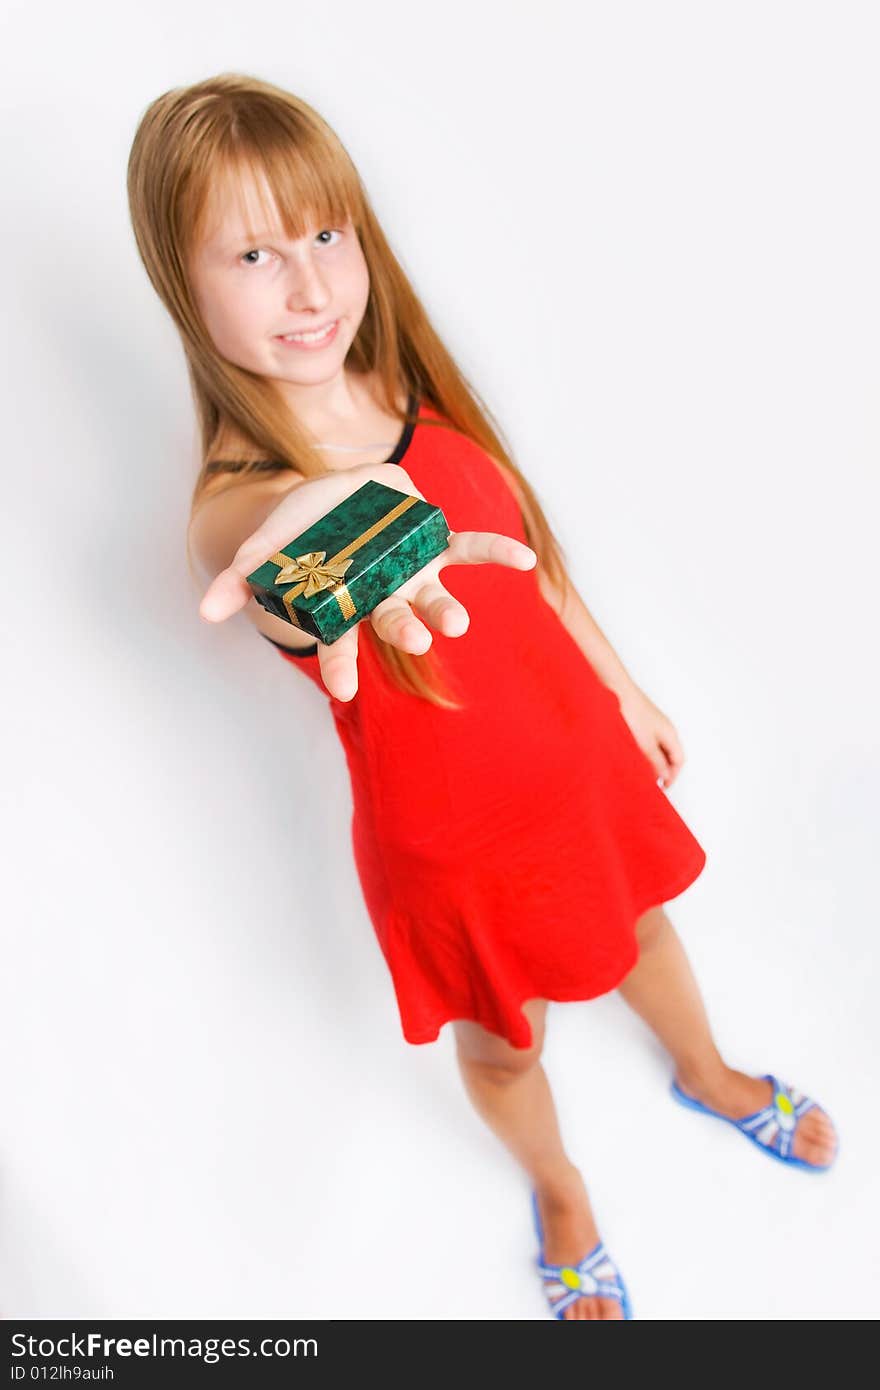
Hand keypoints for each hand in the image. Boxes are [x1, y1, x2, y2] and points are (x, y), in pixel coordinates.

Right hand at [199, 461, 537, 701]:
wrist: (342, 494)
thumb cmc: (304, 529)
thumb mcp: (267, 547)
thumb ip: (242, 578)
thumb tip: (207, 612)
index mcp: (346, 603)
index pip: (342, 642)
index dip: (342, 663)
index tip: (345, 688)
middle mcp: (385, 596)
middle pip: (395, 622)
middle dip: (404, 633)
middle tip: (416, 647)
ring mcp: (415, 572)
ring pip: (436, 596)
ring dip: (447, 610)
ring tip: (458, 625)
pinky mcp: (437, 542)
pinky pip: (472, 548)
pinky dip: (499, 553)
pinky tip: (526, 563)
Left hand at [614, 684, 686, 788]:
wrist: (618, 692)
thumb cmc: (632, 713)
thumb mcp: (645, 744)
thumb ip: (656, 761)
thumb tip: (665, 775)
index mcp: (671, 734)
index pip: (679, 760)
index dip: (673, 775)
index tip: (663, 787)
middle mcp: (665, 729)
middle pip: (671, 755)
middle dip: (664, 770)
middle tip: (654, 783)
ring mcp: (654, 725)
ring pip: (659, 749)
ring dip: (654, 762)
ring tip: (643, 772)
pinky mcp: (643, 722)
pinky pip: (649, 742)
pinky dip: (646, 753)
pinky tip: (635, 757)